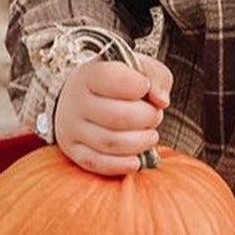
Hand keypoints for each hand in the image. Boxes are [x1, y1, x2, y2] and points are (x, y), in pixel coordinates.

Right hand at [53, 55, 172, 176]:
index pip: (115, 80)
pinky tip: (136, 160)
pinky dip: (121, 165)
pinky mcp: (73, 150)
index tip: (146, 87)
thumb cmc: (118, 83)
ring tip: (150, 135)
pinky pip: (97, 163)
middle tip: (154, 115)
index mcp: (90, 75)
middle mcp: (76, 102)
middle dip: (147, 118)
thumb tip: (162, 101)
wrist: (83, 97)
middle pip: (117, 116)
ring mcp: (72, 128)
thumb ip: (156, 76)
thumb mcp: (139, 69)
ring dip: (140, 142)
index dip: (140, 86)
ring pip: (110, 142)